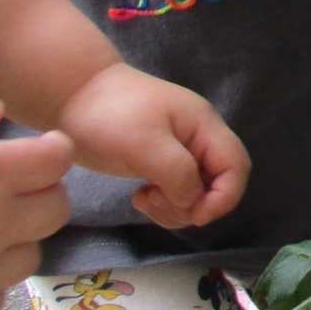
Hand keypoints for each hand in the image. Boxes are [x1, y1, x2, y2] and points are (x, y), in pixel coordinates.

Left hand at [55, 65, 249, 229]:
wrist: (73, 94)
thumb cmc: (109, 114)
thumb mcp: (144, 142)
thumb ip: (177, 172)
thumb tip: (193, 201)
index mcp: (204, 126)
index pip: (236, 166)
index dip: (224, 197)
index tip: (193, 215)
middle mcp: (199, 138)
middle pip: (220, 182)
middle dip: (195, 204)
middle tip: (157, 204)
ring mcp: (180, 150)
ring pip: (198, 191)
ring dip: (176, 206)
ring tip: (143, 199)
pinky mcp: (161, 161)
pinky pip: (177, 191)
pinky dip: (164, 202)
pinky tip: (139, 196)